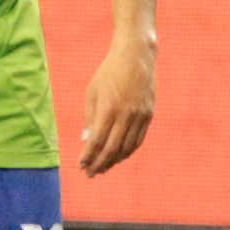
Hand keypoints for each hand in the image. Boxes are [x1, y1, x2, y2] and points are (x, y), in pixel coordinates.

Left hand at [80, 36, 154, 175]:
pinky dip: (127, 152)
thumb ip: (90, 118)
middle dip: (99, 164)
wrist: (136, 56)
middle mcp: (126, 115)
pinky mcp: (149, 115)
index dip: (88, 156)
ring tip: (103, 167)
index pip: (97, 141)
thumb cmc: (109, 72)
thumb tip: (86, 141)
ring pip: (127, 148)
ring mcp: (140, 116)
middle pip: (112, 149)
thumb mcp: (93, 92)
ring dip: (113, 161)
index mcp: (108, 108)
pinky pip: (138, 140)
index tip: (81, 165)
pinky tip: (119, 156)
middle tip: (90, 173)